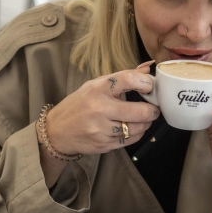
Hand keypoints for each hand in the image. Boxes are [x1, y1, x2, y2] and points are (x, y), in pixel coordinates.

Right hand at [45, 61, 160, 155]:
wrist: (57, 131)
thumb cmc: (79, 104)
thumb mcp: (95, 85)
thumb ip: (123, 77)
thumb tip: (149, 68)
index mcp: (97, 89)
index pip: (128, 79)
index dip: (146, 82)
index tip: (150, 86)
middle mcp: (99, 109)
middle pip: (139, 111)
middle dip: (153, 110)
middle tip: (154, 108)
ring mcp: (101, 129)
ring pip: (137, 128)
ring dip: (146, 123)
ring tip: (144, 118)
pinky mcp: (104, 145)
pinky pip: (130, 140)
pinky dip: (137, 133)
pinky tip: (134, 128)